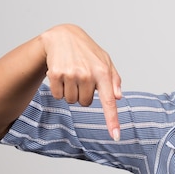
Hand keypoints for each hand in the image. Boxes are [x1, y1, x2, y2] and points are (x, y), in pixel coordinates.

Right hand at [41, 24, 121, 139]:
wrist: (63, 36)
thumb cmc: (88, 52)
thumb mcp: (105, 62)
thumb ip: (114, 80)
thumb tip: (119, 97)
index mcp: (104, 73)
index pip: (109, 102)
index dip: (112, 121)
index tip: (115, 137)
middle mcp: (88, 75)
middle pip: (85, 104)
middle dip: (83, 95)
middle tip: (81, 78)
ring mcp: (71, 74)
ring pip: (71, 101)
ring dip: (70, 92)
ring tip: (71, 74)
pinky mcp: (55, 74)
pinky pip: (57, 96)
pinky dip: (58, 89)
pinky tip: (61, 74)